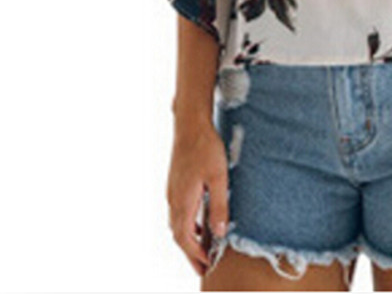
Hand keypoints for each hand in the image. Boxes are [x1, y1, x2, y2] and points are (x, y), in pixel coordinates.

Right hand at [167, 117, 228, 276]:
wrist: (190, 124)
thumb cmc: (206, 147)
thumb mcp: (218, 177)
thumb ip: (218, 206)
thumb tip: (219, 233)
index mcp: (183, 201)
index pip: (184, 238)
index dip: (194, 254)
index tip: (205, 266)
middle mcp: (173, 199)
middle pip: (178, 235)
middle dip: (190, 253)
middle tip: (202, 267)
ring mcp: (172, 191)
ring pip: (176, 224)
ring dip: (188, 239)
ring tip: (202, 250)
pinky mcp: (175, 184)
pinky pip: (178, 212)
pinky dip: (186, 225)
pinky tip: (198, 223)